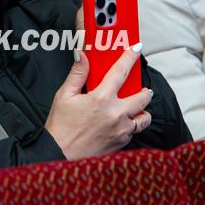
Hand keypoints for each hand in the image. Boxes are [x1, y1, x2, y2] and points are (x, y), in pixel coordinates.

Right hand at [44, 45, 152, 159]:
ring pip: (144, 118)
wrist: (60, 156)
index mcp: (102, 99)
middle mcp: (116, 114)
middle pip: (143, 97)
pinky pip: (134, 132)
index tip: (136, 49)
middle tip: (141, 87)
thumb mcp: (64, 96)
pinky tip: (123, 123)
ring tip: (135, 108)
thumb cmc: (60, 128)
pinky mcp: (121, 143)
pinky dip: (132, 125)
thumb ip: (77, 74)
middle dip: (145, 90)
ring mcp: (121, 131)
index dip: (130, 57)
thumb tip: (82, 56)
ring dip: (142, 111)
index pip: (121, 72)